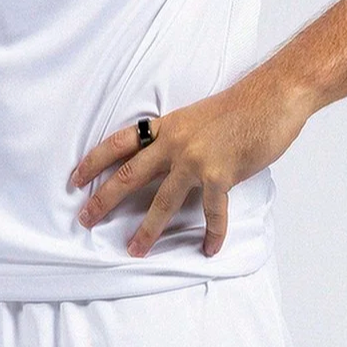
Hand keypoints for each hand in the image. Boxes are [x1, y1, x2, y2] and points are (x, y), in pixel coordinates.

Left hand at [68, 72, 311, 257]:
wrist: (271, 97)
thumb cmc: (241, 105)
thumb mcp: (198, 116)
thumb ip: (180, 137)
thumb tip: (169, 160)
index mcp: (167, 125)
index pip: (120, 143)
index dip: (95, 161)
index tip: (76, 178)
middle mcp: (174, 142)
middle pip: (129, 174)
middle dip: (104, 199)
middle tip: (85, 219)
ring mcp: (196, 159)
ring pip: (161, 201)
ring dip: (147, 230)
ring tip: (134, 250)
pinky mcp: (220, 174)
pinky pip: (212, 213)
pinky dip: (212, 234)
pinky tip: (208, 249)